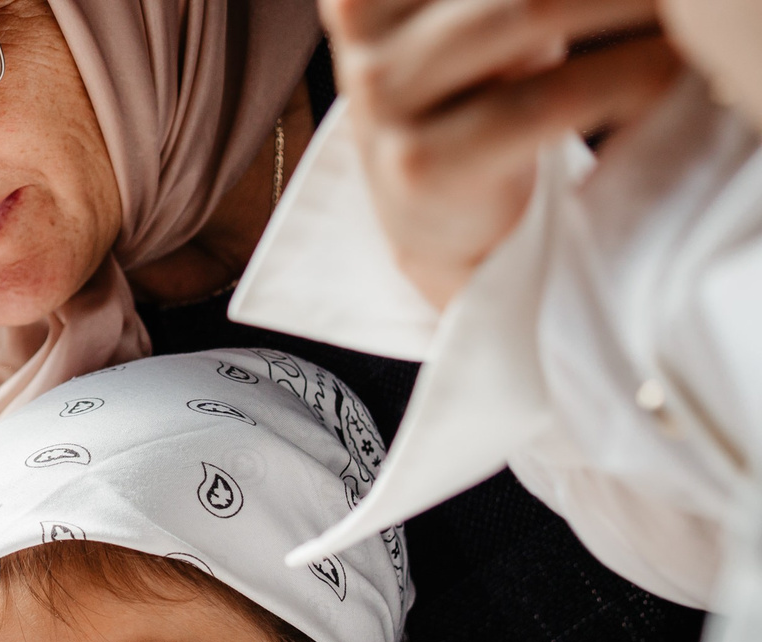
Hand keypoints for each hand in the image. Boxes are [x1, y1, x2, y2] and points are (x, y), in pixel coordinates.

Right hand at [325, 0, 680, 308]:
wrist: (439, 212)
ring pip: (535, 9)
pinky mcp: (421, 163)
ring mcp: (380, 96)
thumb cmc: (478, 81)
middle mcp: (358, 22)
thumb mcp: (472, 3)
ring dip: (639, 2)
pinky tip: (671, 70)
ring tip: (693, 12)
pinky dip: (632, 74)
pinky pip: (551, 98)